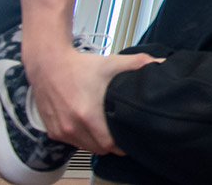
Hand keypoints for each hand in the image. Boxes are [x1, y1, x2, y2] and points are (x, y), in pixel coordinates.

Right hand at [22, 45, 159, 154]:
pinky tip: (90, 127)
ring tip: (106, 129)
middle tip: (122, 132)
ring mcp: (61, 131)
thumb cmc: (80, 65)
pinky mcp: (52, 131)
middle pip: (100, 148)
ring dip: (97, 142)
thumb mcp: (112, 63)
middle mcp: (72, 126)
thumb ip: (140, 64)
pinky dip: (82, 139)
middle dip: (113, 143)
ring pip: (86, 147)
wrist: (48, 64)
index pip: (111, 144)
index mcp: (88, 115)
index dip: (124, 142)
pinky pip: (73, 143)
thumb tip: (164, 63)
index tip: (131, 134)